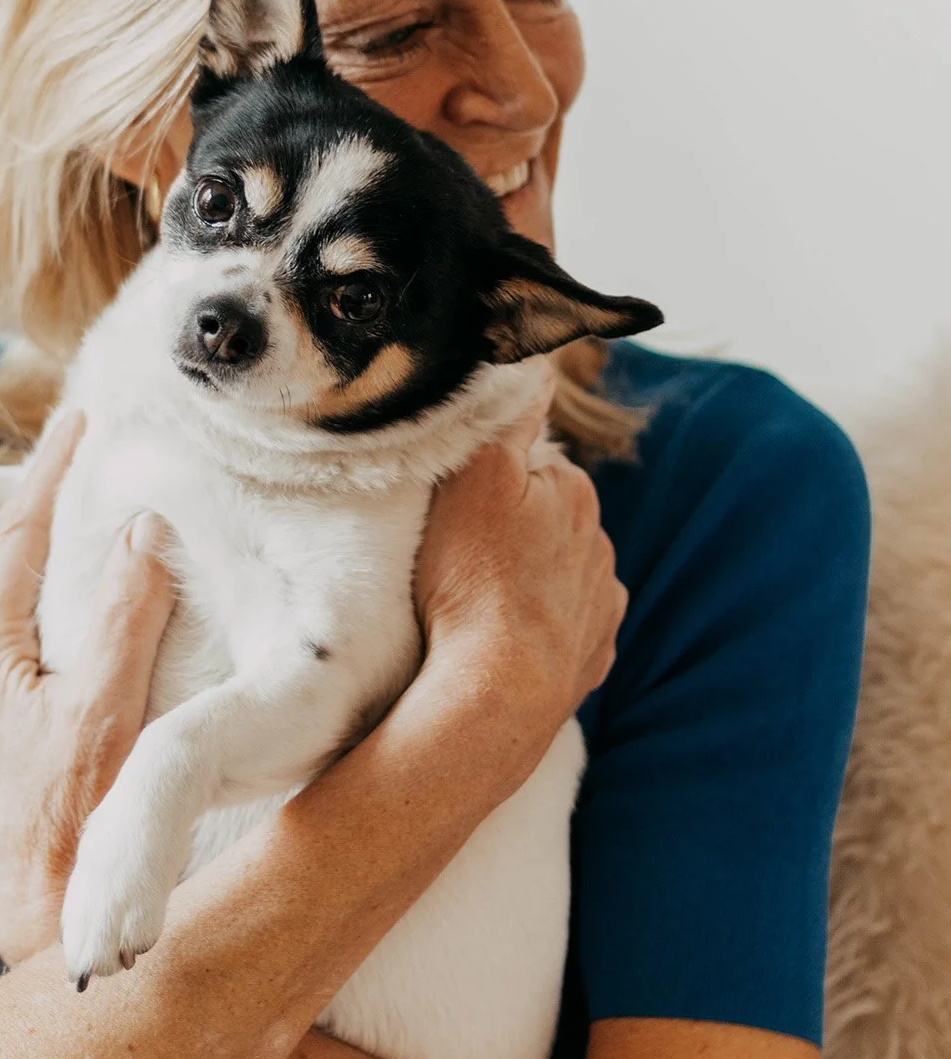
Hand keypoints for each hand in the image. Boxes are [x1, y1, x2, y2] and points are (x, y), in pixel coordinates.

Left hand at [0, 413, 174, 966]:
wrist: (42, 918)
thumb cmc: (77, 822)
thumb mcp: (111, 715)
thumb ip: (126, 618)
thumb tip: (140, 528)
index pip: (18, 532)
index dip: (50, 469)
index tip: (80, 417)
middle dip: (30, 509)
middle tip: (80, 468)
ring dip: (26, 562)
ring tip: (77, 532)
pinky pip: (1, 642)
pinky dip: (32, 608)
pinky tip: (71, 623)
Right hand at [414, 364, 625, 750]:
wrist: (494, 693)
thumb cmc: (473, 580)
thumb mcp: (477, 479)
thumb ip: (510, 418)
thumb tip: (541, 365)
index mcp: (575, 493)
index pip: (531, 465)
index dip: (491, 481)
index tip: (457, 507)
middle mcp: (601, 544)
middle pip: (548, 519)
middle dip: (515, 529)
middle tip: (460, 554)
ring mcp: (601, 604)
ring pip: (560, 573)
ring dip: (529, 579)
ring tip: (479, 603)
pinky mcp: (593, 656)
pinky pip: (567, 629)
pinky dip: (542, 628)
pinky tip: (507, 639)